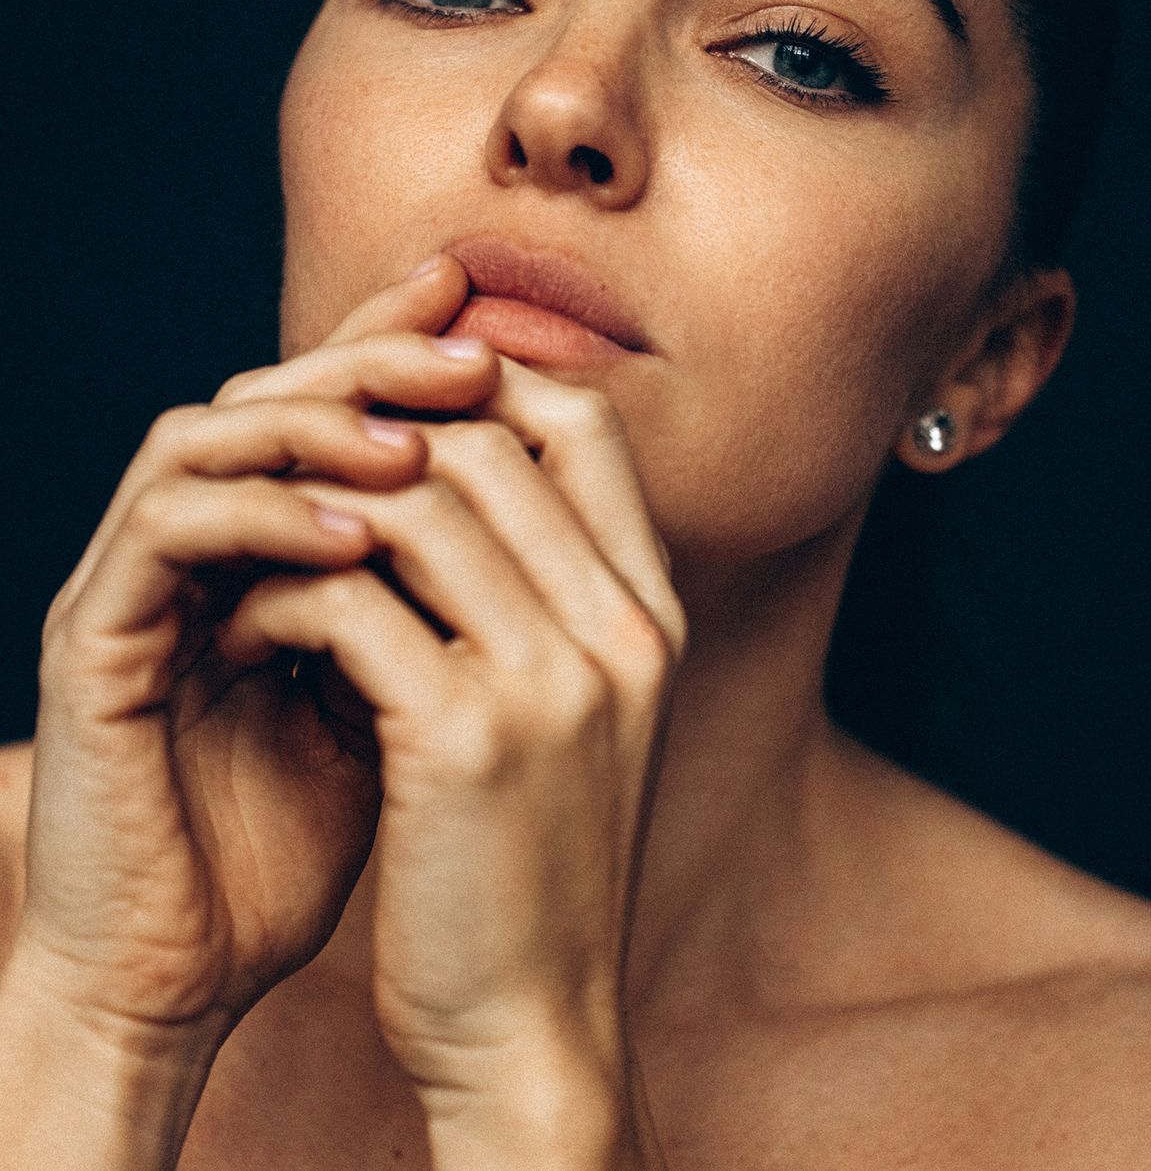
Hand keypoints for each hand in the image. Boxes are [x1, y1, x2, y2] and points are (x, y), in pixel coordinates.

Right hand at [14, 259, 497, 1057]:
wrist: (183, 972)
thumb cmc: (293, 840)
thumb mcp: (395, 700)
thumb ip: (434, 609)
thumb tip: (538, 522)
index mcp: (259, 550)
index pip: (328, 412)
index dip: (404, 355)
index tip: (501, 335)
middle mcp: (193, 547)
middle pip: (270, 393)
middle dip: (375, 363)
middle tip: (474, 360)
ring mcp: (136, 584)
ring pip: (208, 434)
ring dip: (320, 427)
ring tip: (421, 451)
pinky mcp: (94, 634)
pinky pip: (166, 529)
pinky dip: (264, 516)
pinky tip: (357, 538)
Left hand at [217, 350, 687, 1162]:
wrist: (536, 1019)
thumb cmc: (532, 855)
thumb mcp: (574, 710)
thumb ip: (541, 592)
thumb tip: (448, 475)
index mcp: (650, 610)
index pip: (581, 420)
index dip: (484, 380)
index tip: (390, 408)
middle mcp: (621, 626)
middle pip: (485, 440)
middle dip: (367, 438)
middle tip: (285, 473)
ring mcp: (556, 679)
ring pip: (412, 502)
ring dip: (307, 515)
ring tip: (254, 556)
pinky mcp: (469, 738)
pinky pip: (350, 601)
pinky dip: (278, 599)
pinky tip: (249, 633)